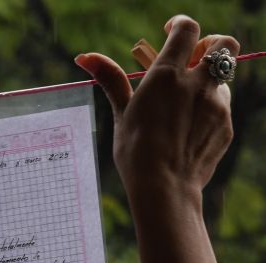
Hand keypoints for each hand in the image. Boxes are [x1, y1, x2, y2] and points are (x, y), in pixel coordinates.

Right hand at [75, 15, 237, 213]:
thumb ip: (110, 80)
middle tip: (193, 58)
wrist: (163, 188)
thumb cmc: (134, 151)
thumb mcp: (121, 113)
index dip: (180, 24)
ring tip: (180, 110)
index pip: (187, 30)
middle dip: (212, 44)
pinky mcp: (225, 125)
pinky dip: (206, 112)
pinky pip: (220, 109)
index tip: (170, 30)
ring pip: (220, 80)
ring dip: (205, 85)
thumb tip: (85, 57)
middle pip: (224, 43)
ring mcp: (216, 104)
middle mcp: (196, 84)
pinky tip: (186, 134)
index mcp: (167, 75)